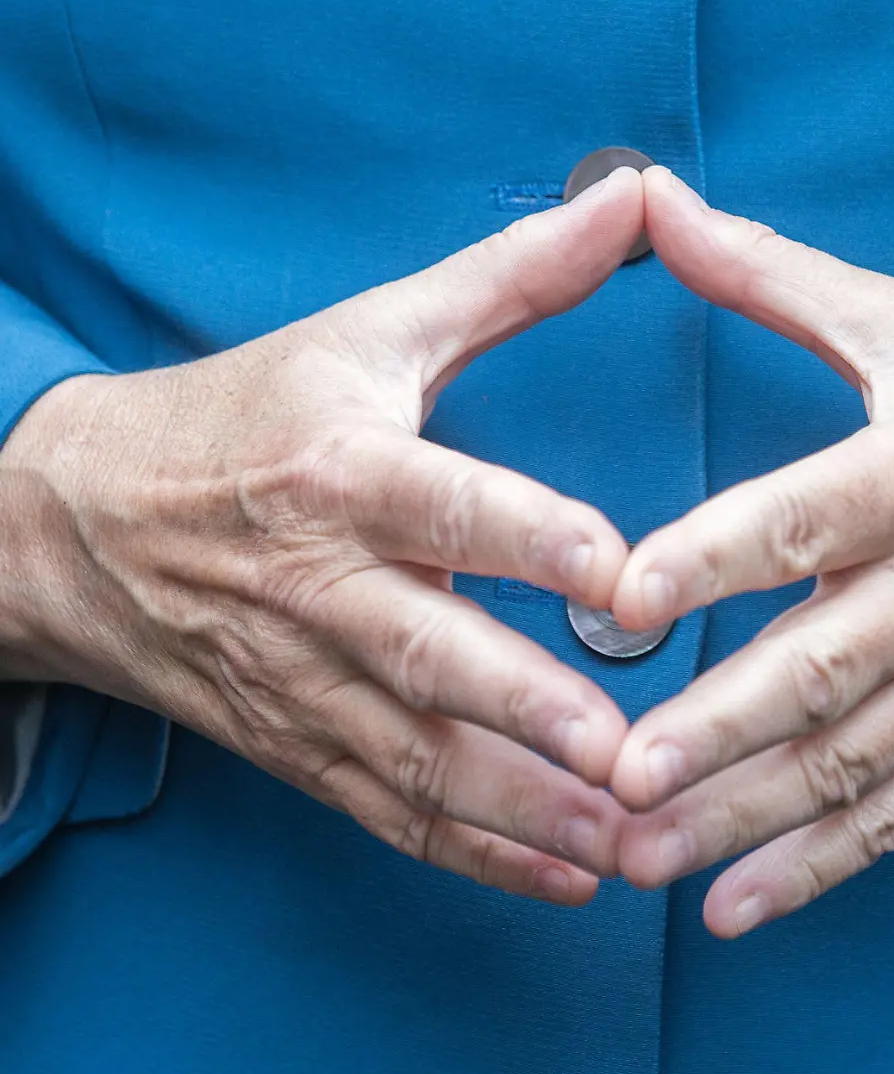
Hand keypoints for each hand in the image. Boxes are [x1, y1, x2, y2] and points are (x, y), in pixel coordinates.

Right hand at [0, 169, 644, 903]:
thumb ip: (511, 276)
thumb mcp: (368, 331)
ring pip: (414, 757)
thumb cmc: (247, 415)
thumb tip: (635, 195)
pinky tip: (564, 878)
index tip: (624, 575)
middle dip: (529, 712)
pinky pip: (385, 811)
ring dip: (522, 809)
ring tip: (630, 843)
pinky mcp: (294, 741)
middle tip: (635, 753)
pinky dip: (474, 854)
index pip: (445, 503)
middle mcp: (316, 583)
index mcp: (340, 469)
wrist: (79, 518)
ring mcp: (299, 677)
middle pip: (427, 655)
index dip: (532, 537)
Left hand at [609, 167, 893, 934]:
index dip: (711, 558)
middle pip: (815, 670)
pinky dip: (818, 870)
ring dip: (739, 819)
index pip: (800, 519)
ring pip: (843, 764)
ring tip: (638, 859)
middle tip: (612, 778)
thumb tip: (650, 199)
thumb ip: (772, 276)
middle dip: (712, 733)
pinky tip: (734, 911)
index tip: (624, 600)